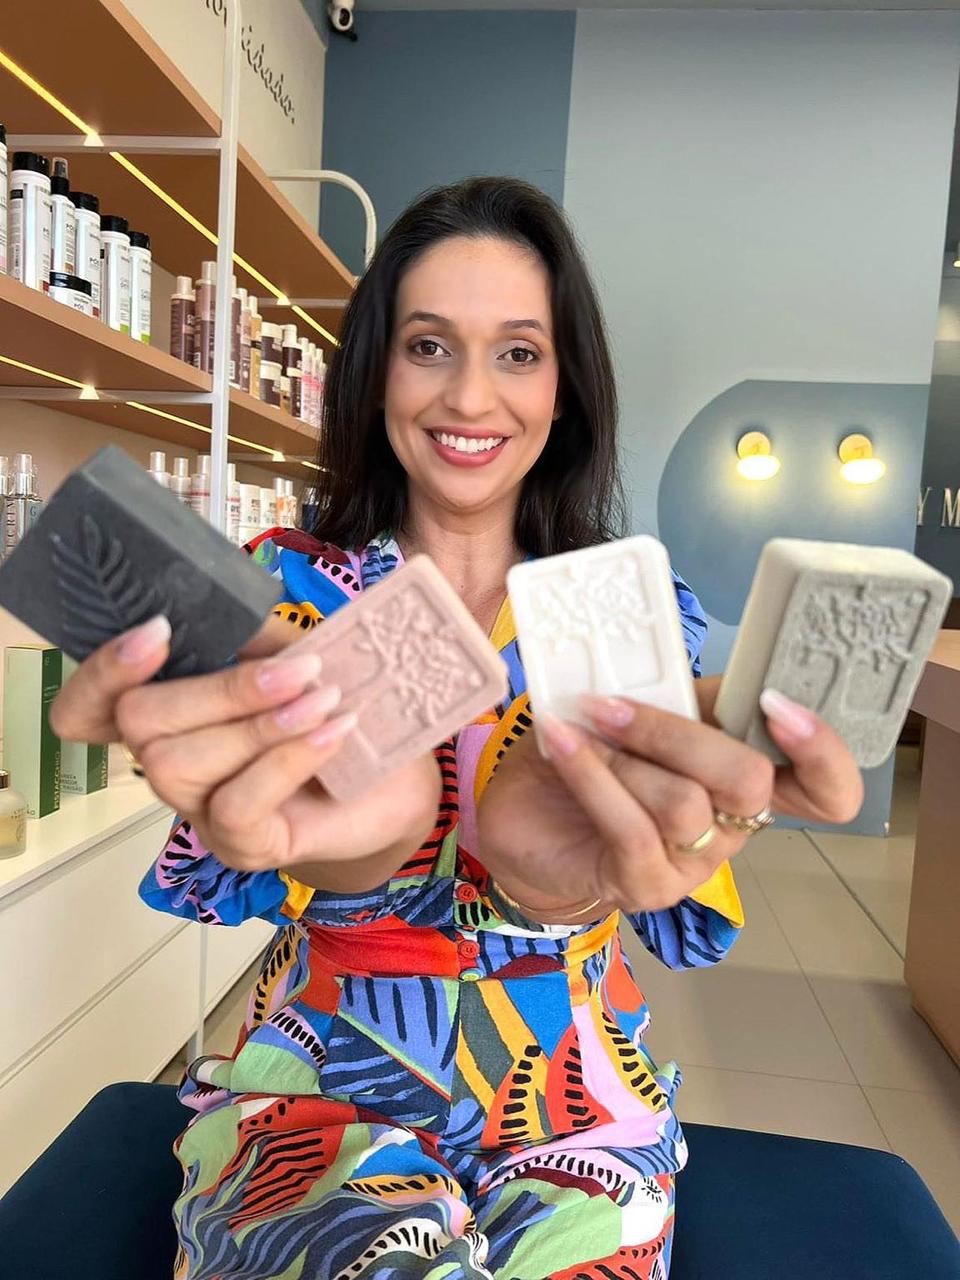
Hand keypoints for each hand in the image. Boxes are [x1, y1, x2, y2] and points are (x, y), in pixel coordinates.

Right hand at [51, 615, 439, 886]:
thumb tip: (223, 605)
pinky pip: (236, 805)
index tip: (160, 631)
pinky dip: (288, 759)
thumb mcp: (297, 654)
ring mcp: (200, 810)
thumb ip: (254, 635)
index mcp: (173, 708)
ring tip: (327, 700)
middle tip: (300, 670)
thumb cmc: (339, 709)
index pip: (88, 707)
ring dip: (260, 724)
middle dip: (219, 690)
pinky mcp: (241, 847)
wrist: (402, 778)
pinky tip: (335, 732)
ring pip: (180, 764)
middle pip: (139, 722)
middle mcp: (170, 761)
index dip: (102, 671)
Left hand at [477, 686, 862, 921]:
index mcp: (748, 774)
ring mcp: (694, 862)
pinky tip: (562, 741)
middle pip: (749, 781)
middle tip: (612, 703)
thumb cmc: (592, 754)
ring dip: (623, 755)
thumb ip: (677, 691)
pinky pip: (631, 827)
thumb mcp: (643, 707)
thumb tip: (673, 653)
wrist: (526, 814)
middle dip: (678, 734)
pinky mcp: (645, 886)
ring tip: (577, 727)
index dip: (823, 751)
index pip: (828, 787)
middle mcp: (735, 822)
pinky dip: (591, 773)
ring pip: (685, 803)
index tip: (777, 704)